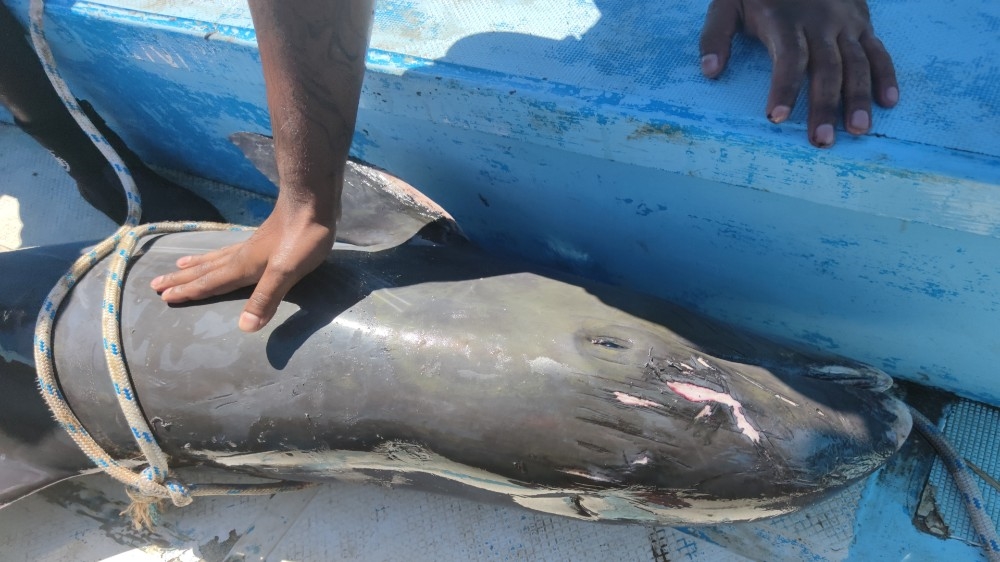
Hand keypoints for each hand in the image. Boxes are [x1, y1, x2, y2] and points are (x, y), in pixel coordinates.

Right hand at [150, 197, 334, 331]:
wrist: (312, 202)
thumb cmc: (302, 238)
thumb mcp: (285, 272)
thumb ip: (265, 298)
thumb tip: (244, 328)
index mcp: (243, 266)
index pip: (210, 282)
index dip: (189, 292)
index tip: (164, 298)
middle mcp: (240, 256)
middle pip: (205, 270)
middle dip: (182, 280)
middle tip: (156, 284)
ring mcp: (250, 246)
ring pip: (215, 259)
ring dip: (196, 266)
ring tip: (178, 267)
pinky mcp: (261, 239)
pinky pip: (228, 251)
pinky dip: (216, 255)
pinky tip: (220, 254)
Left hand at [699, 0, 898, 147]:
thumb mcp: (727, 2)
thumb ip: (715, 35)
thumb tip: (710, 71)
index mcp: (786, 20)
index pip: (789, 57)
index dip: (784, 88)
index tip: (776, 118)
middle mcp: (820, 22)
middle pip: (826, 67)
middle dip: (825, 105)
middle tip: (822, 141)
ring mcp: (845, 22)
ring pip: (856, 63)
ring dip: (858, 97)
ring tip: (858, 130)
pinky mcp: (862, 22)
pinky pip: (878, 50)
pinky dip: (886, 75)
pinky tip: (887, 103)